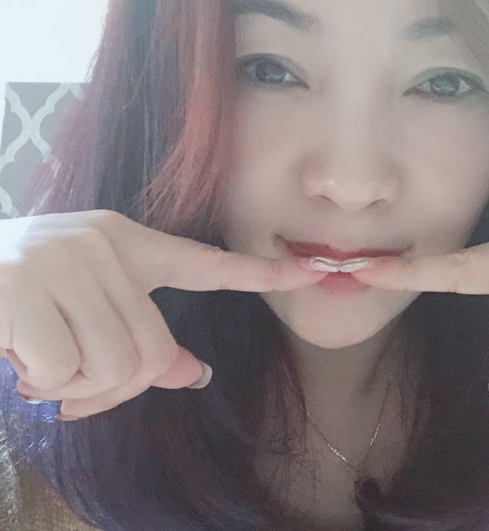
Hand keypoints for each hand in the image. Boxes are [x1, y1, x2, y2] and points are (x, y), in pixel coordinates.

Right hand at [0, 211, 324, 419]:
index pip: (206, 263)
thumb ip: (140, 333)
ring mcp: (65, 260)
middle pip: (154, 350)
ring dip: (76, 390)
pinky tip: (17, 359)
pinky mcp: (24, 287)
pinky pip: (64, 374)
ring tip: (42, 367)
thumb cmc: (21, 298)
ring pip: (114, 366)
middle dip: (118, 389)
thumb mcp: (88, 307)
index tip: (312, 271)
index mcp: (126, 241)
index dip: (261, 273)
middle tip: (77, 393)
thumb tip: (193, 373)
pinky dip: (40, 386)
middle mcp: (103, 243)